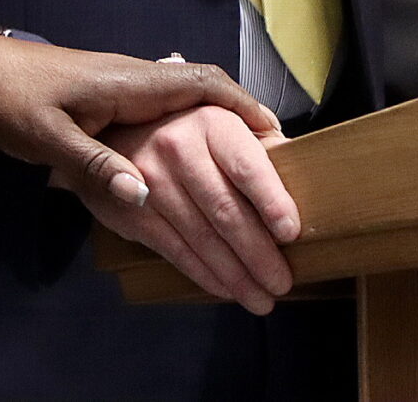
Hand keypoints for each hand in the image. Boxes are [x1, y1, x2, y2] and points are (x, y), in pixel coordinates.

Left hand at [0, 33, 298, 313]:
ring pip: (189, 104)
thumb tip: (144, 197)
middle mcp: (137, 81)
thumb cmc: (12, 99)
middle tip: (276, 162)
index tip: (274, 136)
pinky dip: (192, 133)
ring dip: (220, 128)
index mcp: (130, 83)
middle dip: (243, 121)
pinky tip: (199, 163)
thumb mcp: (47, 137)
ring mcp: (126, 90)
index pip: (201, 84)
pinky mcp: (114, 101)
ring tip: (249, 167)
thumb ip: (94, 165)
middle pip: (206, 94)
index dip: (242, 107)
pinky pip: (167, 113)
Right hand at [77, 106, 299, 313]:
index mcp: (211, 123)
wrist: (116, 131)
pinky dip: (206, 275)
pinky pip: (177, 251)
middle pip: (226, 211)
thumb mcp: (224, 120)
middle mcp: (179, 150)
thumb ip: (259, 143)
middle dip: (258, 254)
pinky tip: (228, 289)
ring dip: (236, 275)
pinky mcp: (134, 213)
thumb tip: (301, 171)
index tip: (291, 232)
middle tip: (282, 281)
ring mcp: (151, 183)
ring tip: (262, 297)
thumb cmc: (187, 129)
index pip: (246, 167)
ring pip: (203, 238)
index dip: (271, 201)